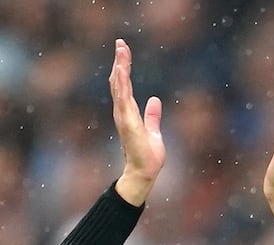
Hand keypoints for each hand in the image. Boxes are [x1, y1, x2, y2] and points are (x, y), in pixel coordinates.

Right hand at [110, 39, 164, 205]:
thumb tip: (154, 100)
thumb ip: (152, 116)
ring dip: (120, 67)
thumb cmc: (148, 157)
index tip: (124, 52)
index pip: (124, 86)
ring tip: (120, 49)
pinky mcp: (127, 122)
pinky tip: (120, 69)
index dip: (123, 69)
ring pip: (119, 86)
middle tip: (120, 42)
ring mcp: (123, 117)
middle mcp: (122, 113)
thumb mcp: (153, 130)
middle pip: (118, 82)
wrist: (145, 173)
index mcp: (128, 114)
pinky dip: (121, 83)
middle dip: (119, 62)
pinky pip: (123, 98)